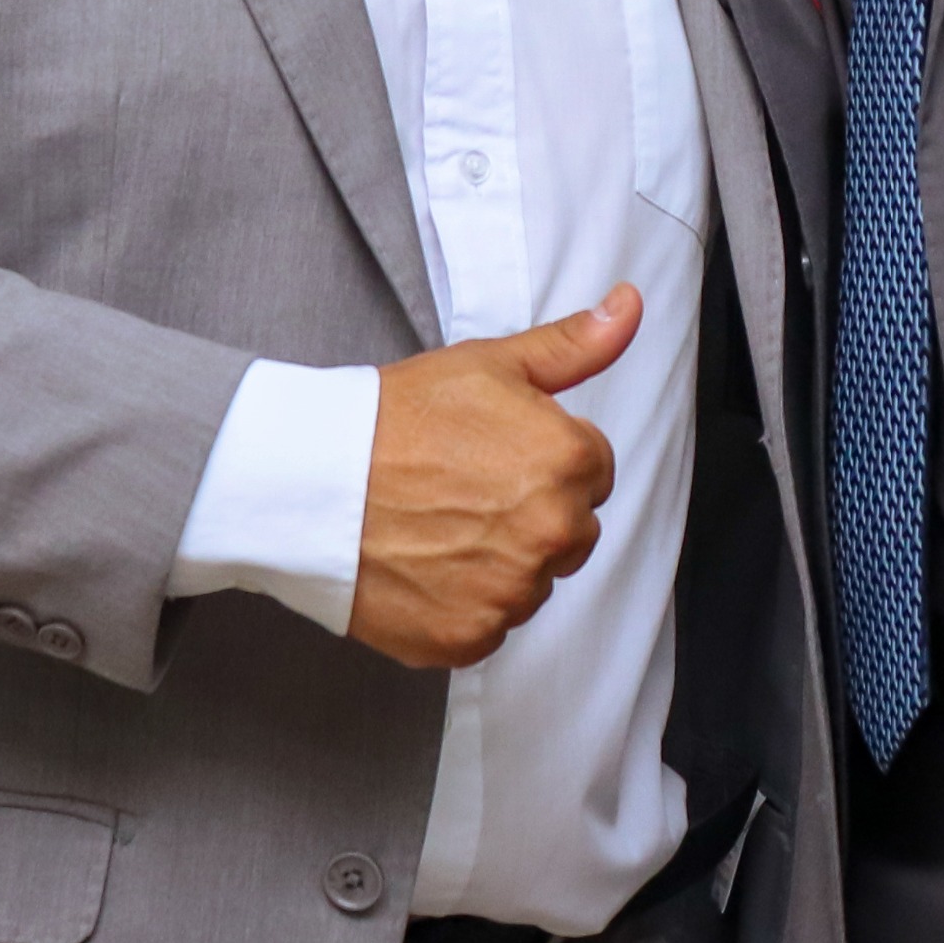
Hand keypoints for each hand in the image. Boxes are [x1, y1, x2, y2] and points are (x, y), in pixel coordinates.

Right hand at [347, 285, 639, 669]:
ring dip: (499, 562)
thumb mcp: (491, 363)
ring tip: (439, 526)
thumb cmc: (398, 414)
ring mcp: (512, 591)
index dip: (544, 458)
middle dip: (532, 513)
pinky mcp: (470, 636)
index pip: (594, 472)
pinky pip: (490, 625)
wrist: (313, 476)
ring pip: (531, 581)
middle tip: (464, 489)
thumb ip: (576, 344)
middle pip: (571, 531)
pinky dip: (462, 604)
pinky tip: (425, 565)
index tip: (494, 454)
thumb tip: (630, 305)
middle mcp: (553, 532)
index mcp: (570, 462)